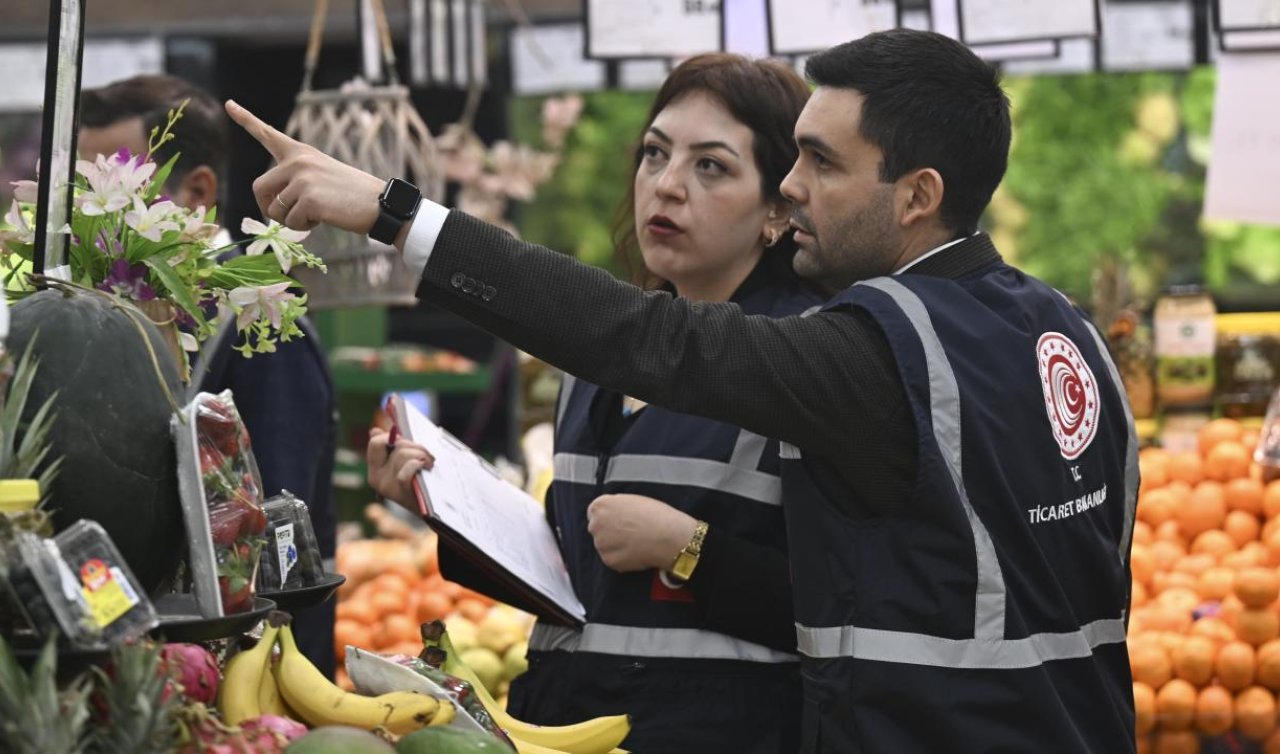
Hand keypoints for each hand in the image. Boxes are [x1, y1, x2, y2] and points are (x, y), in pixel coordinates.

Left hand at [225, 100, 385, 234]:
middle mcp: (298, 162)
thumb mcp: (322, 177)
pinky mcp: (309, 199)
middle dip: (269, 208)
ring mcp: (302, 179)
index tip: (229, 104)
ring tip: (317, 213)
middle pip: (259, 188)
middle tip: (288, 217)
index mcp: (301, 153)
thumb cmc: (352, 195)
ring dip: (291, 221)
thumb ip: (295, 183)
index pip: (268, 134)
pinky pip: (291, 222)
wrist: (380, 204)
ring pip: (275, 210)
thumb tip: (272, 208)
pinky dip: (304, 227)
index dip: (246, 119)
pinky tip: (325, 218)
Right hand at [366, 428, 434, 504]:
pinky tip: (428, 467)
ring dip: (422, 454)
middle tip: (425, 454)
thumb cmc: (419, 485)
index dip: (391, 436)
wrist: (431, 512)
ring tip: (430, 462)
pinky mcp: (401, 492)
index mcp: (375, 470)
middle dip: (414, 445)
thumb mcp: (403, 466)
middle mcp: (377, 479)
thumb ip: (391, 449)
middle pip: (394, 446)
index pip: (375, 443)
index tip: (405, 442)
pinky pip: (408, 469)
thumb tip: (374, 431)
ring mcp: (388, 486)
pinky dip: (420, 464)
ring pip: (404, 455)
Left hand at [586, 494, 698, 572]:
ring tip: (635, 543)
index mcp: (600, 506)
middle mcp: (595, 524)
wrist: (667, 536)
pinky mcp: (608, 560)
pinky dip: (622, 558)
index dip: (609, 518)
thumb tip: (614, 513)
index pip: (595, 513)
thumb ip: (617, 506)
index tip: (619, 522)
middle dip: (610, 532)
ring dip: (616, 546)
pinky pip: (613, 559)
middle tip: (629, 534)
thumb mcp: (632, 500)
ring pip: (605, 546)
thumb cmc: (656, 515)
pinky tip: (636, 552)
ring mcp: (600, 544)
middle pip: (598, 530)